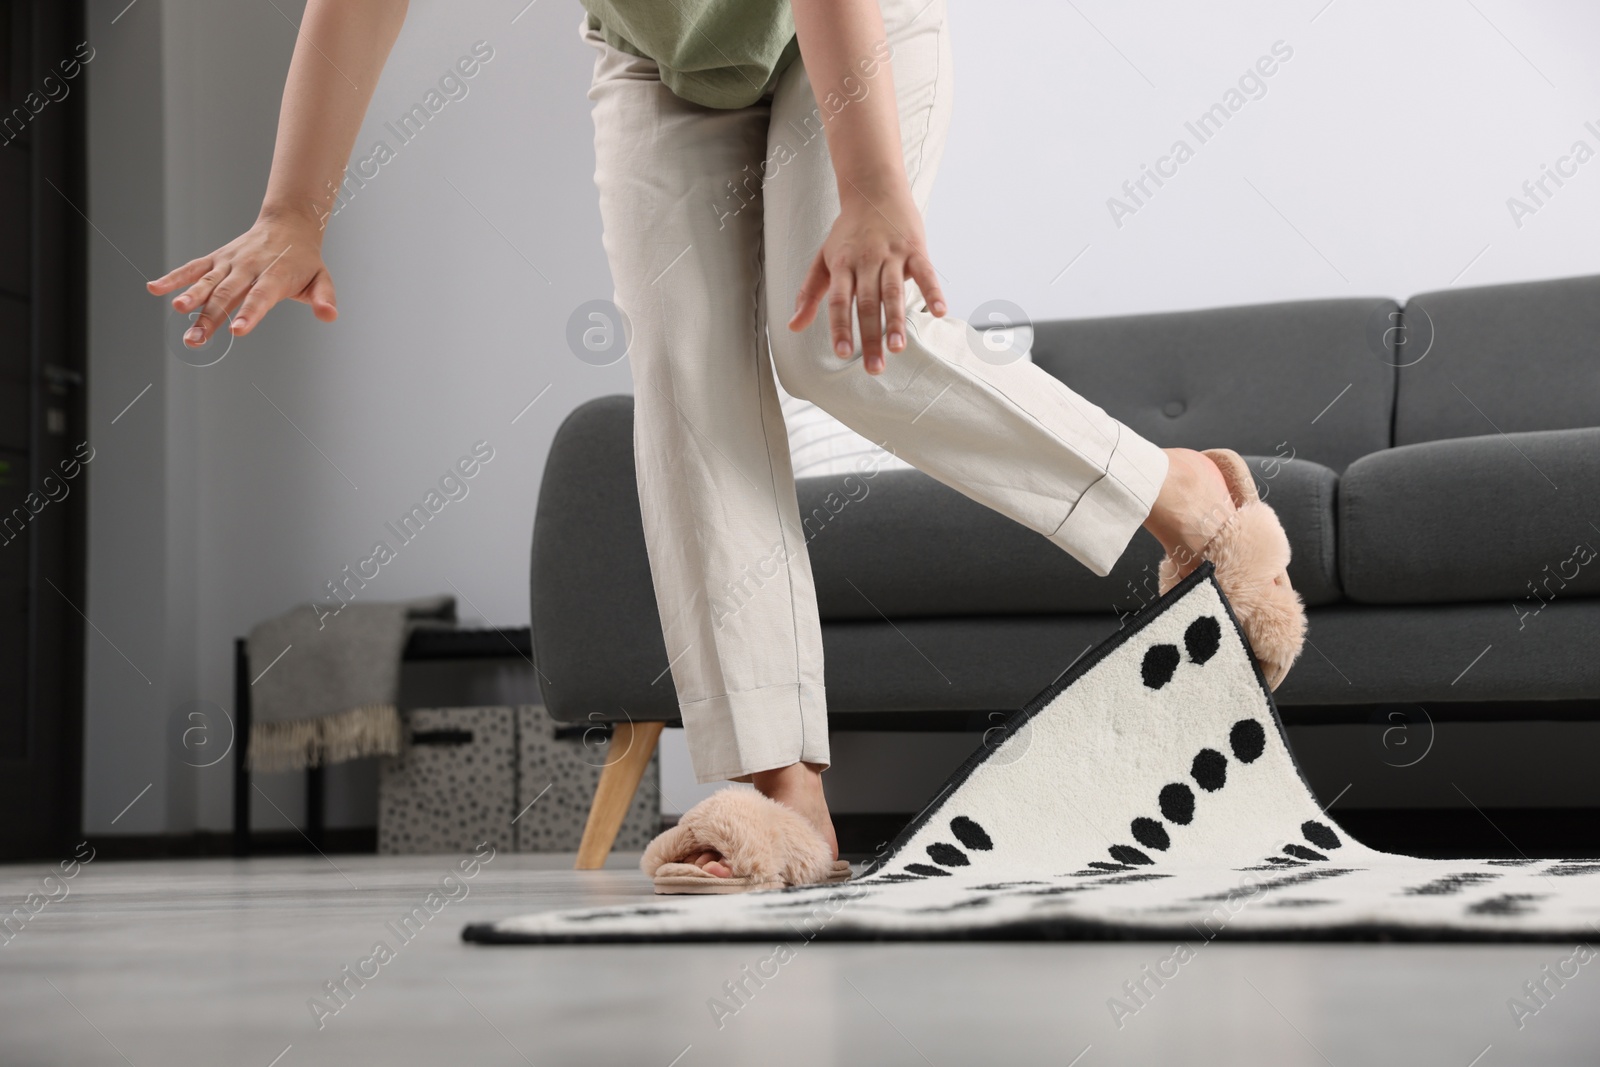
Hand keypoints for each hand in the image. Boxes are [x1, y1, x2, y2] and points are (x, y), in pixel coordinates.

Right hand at [147, 204, 337, 346]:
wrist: (288, 225)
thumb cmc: (305, 260)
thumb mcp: (322, 279)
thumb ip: (325, 298)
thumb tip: (329, 315)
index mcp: (275, 276)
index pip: (261, 297)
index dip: (250, 313)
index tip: (237, 331)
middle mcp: (249, 268)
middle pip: (228, 295)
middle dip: (211, 317)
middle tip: (196, 340)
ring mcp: (230, 262)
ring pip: (208, 282)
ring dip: (191, 298)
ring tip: (177, 312)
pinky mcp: (217, 259)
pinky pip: (193, 267)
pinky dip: (174, 277)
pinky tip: (154, 288)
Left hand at [786, 189, 946, 374]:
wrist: (873, 190)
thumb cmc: (847, 232)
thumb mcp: (823, 259)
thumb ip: (809, 294)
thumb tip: (793, 326)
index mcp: (842, 265)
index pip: (839, 301)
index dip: (841, 327)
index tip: (842, 353)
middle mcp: (865, 260)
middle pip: (867, 303)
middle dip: (870, 337)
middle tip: (874, 368)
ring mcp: (891, 254)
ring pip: (893, 292)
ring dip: (895, 321)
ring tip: (897, 348)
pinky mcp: (915, 248)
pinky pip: (925, 272)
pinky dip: (933, 291)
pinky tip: (940, 312)